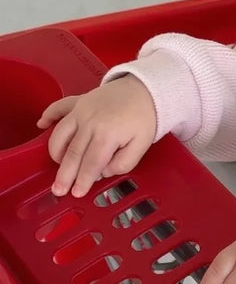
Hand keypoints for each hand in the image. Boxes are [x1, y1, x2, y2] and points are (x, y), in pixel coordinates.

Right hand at [38, 75, 156, 196]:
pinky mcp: (78, 101)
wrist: (145, 90)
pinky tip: (41, 125)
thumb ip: (124, 162)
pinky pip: (59, 107)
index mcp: (108, 135)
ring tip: (56, 165)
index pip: (92, 163)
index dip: (83, 180)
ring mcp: (81, 110)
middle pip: (74, 152)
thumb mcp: (142, 146)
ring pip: (61, 133)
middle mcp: (90, 122)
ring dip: (55, 151)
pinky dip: (48, 115)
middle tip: (57, 190)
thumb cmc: (144, 120)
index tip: (76, 193)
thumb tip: (103, 172)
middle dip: (65, 174)